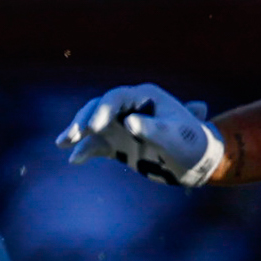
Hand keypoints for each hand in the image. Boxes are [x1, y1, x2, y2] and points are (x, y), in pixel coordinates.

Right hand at [58, 86, 224, 186]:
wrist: (197, 163)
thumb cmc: (192, 145)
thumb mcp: (176, 137)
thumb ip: (154, 128)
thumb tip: (129, 122)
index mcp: (146, 97)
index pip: (116, 98)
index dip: (102, 110)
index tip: (94, 127)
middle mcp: (130, 107)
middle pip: (98, 108)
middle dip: (83, 121)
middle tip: (73, 136)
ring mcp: (121, 124)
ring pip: (92, 123)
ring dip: (77, 132)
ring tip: (63, 143)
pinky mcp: (116, 142)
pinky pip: (95, 144)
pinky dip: (84, 150)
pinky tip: (75, 160)